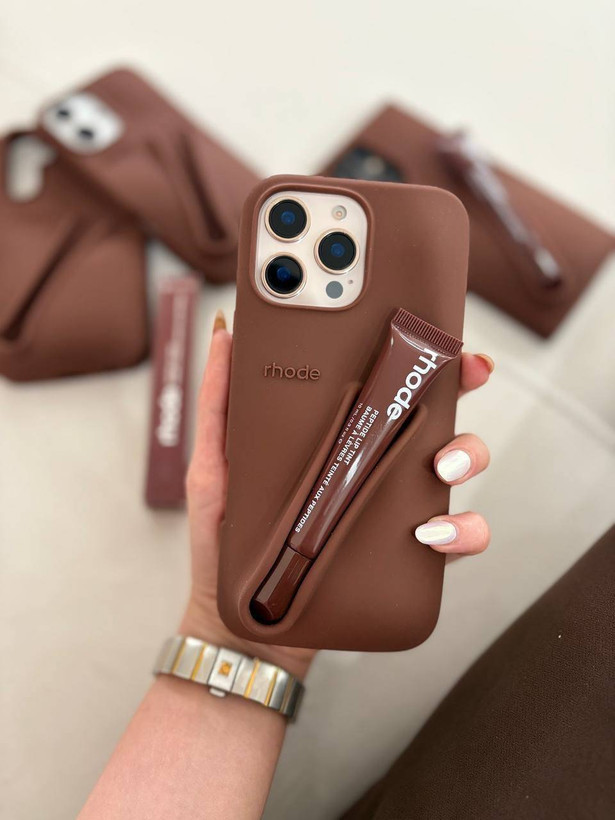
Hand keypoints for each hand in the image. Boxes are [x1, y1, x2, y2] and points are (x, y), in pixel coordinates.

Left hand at [181, 313, 492, 676]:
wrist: (243, 627)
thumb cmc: (229, 544)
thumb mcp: (216, 469)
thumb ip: (219, 406)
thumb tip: (224, 333)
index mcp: (337, 437)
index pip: (384, 384)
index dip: (418, 355)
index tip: (437, 334)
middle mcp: (375, 465)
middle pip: (434, 413)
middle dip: (463, 389)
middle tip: (465, 378)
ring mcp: (397, 509)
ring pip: (458, 467)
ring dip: (467, 455)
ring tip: (441, 466)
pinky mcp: (410, 557)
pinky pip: (457, 540)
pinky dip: (463, 532)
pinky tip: (431, 533)